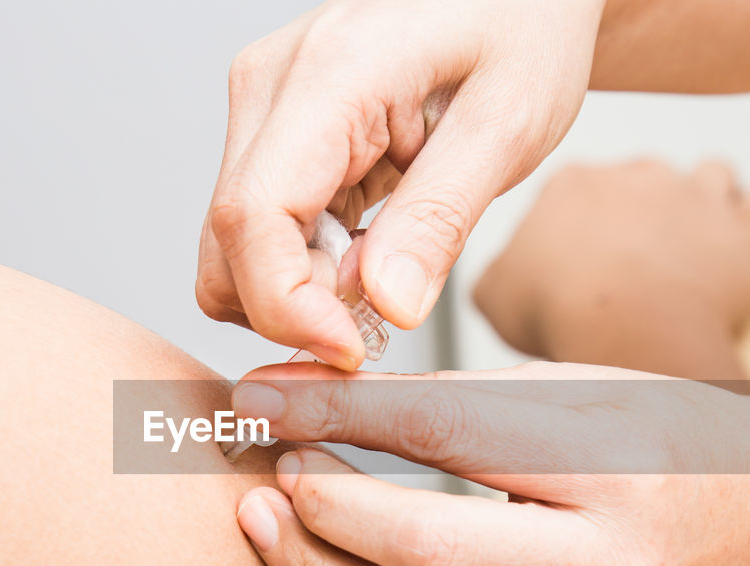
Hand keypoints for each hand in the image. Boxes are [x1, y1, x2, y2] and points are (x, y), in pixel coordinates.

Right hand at [196, 0, 604, 368]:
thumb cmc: (521, 25)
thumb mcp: (509, 124)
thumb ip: (440, 218)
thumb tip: (385, 306)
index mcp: (326, 77)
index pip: (252, 218)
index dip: (287, 307)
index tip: (350, 349)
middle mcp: (270, 88)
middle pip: (227, 245)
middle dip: (297, 305)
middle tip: (386, 304)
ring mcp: (262, 109)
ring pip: (233, 247)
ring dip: (303, 287)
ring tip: (387, 259)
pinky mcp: (272, 132)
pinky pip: (261, 229)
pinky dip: (308, 262)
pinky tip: (369, 239)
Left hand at [229, 361, 749, 565]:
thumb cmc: (665, 438)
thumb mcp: (572, 389)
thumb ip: (443, 394)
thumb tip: (310, 394)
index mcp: (610, 470)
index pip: (444, 434)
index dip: (335, 412)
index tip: (261, 396)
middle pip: (422, 549)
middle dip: (320, 509)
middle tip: (264, 468)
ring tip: (258, 525)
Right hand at [472, 160, 749, 375]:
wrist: (626, 332)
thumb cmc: (558, 313)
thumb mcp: (492, 294)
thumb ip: (499, 271)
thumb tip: (504, 273)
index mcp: (573, 183)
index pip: (578, 188)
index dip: (580, 222)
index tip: (580, 257)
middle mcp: (639, 174)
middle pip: (644, 178)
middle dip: (642, 210)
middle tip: (632, 259)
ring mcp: (700, 195)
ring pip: (710, 174)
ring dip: (704, 201)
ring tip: (693, 242)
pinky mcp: (749, 227)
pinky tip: (743, 235)